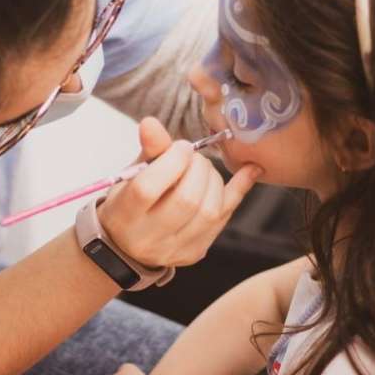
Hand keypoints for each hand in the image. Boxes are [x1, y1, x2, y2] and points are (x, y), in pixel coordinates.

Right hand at [99, 118, 260, 268]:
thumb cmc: (129, 201)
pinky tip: (250, 170)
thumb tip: (152, 123)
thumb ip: (148, 151)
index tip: (180, 148)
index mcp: (124, 215)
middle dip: (198, 169)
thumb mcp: (132, 175)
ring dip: (214, 180)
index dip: (171, 161)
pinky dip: (239, 189)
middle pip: (185, 201)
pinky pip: (225, 217)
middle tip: (194, 157)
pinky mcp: (196, 251)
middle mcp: (148, 238)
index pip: (148, 188)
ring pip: (209, 212)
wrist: (129, 244)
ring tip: (204, 169)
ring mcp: (175, 249)